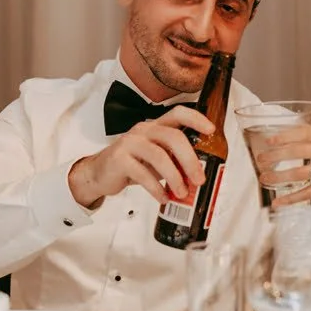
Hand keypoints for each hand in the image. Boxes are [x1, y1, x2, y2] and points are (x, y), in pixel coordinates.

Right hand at [68, 106, 212, 207]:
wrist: (100, 173)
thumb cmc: (132, 164)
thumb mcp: (156, 158)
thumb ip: (174, 160)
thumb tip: (200, 174)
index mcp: (156, 126)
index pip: (178, 113)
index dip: (196, 119)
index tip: (211, 130)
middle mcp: (144, 130)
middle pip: (173, 137)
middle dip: (190, 160)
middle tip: (199, 179)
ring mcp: (130, 143)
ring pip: (159, 156)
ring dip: (174, 177)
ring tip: (181, 192)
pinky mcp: (119, 159)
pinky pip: (143, 174)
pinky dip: (157, 188)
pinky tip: (163, 197)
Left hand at [255, 125, 310, 206]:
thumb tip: (292, 136)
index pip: (303, 133)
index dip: (284, 136)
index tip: (269, 141)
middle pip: (298, 151)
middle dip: (276, 155)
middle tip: (261, 159)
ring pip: (301, 173)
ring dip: (280, 177)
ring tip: (264, 179)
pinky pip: (309, 193)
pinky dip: (292, 198)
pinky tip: (279, 202)